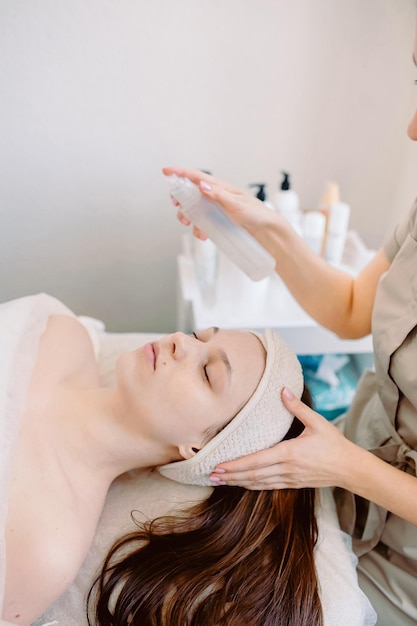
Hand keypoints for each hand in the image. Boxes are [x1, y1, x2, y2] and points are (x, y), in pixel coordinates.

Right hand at [162, 166, 274, 239]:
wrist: (268, 233)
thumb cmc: (256, 214)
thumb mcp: (236, 204)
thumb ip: (219, 195)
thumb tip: (201, 186)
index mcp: (220, 188)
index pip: (196, 177)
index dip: (180, 173)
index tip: (166, 172)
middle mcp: (216, 197)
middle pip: (190, 194)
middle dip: (180, 200)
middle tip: (178, 207)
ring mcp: (216, 210)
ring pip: (194, 210)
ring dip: (188, 216)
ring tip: (189, 224)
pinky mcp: (218, 223)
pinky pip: (202, 224)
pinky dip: (198, 229)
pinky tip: (202, 235)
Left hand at [210, 388, 354, 489]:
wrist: (350, 468)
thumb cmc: (334, 443)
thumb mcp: (317, 422)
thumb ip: (297, 407)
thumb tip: (282, 390)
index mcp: (289, 453)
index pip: (255, 461)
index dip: (235, 465)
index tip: (218, 465)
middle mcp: (286, 469)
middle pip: (252, 474)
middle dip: (230, 475)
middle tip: (210, 474)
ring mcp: (289, 479)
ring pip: (258, 483)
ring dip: (238, 482)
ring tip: (219, 481)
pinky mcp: (293, 484)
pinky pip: (268, 487)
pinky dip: (252, 486)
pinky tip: (242, 484)